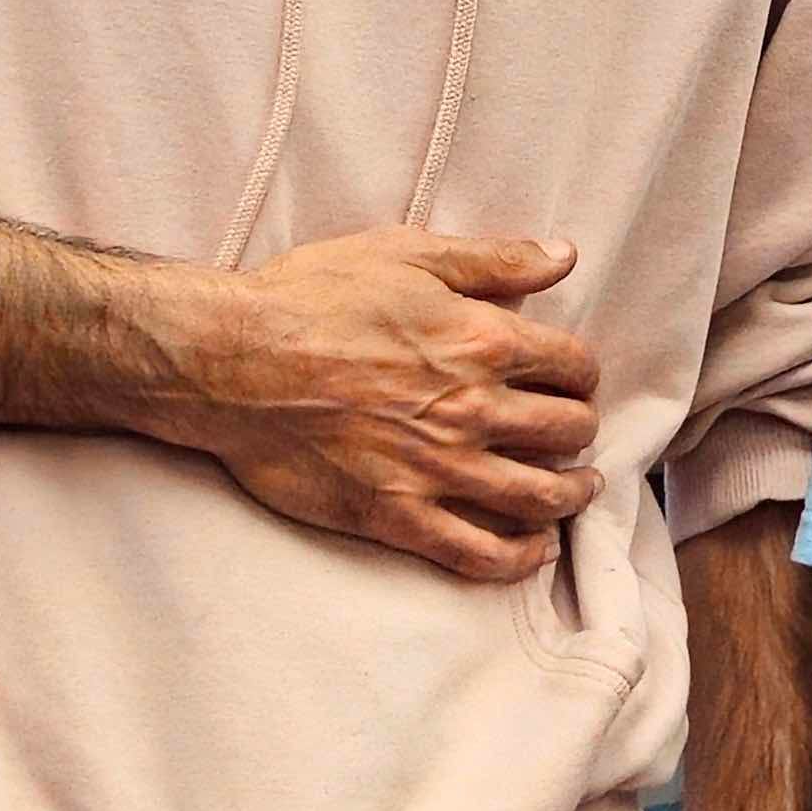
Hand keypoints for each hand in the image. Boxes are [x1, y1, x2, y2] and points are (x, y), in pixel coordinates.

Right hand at [152, 227, 599, 582]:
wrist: (229, 361)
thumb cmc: (311, 297)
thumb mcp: (406, 254)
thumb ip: (494, 259)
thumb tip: (565, 256)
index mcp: (480, 340)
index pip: (573, 367)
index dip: (582, 374)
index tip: (572, 380)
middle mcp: (471, 409)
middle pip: (567, 431)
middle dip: (580, 431)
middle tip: (573, 433)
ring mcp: (435, 468)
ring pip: (539, 496)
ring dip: (570, 495)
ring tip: (575, 491)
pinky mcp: (396, 515)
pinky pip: (479, 553)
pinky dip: (519, 557)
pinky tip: (533, 549)